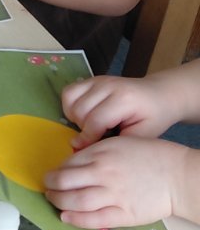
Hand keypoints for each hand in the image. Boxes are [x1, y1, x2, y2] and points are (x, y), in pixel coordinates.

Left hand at [44, 135, 189, 227]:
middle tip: (48, 188)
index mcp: (101, 153)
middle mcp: (103, 173)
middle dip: (51, 186)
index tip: (54, 175)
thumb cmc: (151, 155)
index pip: (68, 163)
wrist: (177, 175)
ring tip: (54, 201)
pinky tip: (66, 217)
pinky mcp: (123, 214)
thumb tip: (73, 158)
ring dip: (59, 202)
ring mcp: (113, 195)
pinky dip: (76, 219)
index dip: (57, 171)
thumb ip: (96, 151)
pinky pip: (94, 219)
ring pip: (75, 201)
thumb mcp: (120, 143)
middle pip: (65, 182)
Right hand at [61, 73, 176, 144]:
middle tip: (98, 136)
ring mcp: (98, 80)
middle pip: (79, 111)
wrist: (160, 94)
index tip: (87, 150)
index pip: (94, 121)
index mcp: (124, 99)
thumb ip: (116, 142)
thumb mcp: (142, 135)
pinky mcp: (91, 79)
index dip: (88, 139)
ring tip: (91, 125)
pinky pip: (69, 92)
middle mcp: (108, 85)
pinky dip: (70, 105)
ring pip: (70, 101)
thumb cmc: (154, 117)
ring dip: (76, 118)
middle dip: (83, 129)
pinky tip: (85, 114)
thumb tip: (82, 149)